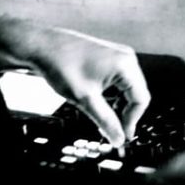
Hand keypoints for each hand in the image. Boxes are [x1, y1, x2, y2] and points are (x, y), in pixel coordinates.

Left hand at [0, 18, 150, 144]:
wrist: (44, 46)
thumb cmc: (62, 64)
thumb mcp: (85, 100)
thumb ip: (105, 121)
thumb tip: (118, 138)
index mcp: (125, 65)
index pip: (141, 99)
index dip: (132, 121)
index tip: (121, 136)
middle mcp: (126, 58)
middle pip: (136, 94)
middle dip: (125, 114)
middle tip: (112, 131)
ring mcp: (118, 56)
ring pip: (127, 89)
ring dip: (118, 106)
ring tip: (102, 119)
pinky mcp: (109, 58)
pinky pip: (119, 81)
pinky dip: (112, 95)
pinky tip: (99, 104)